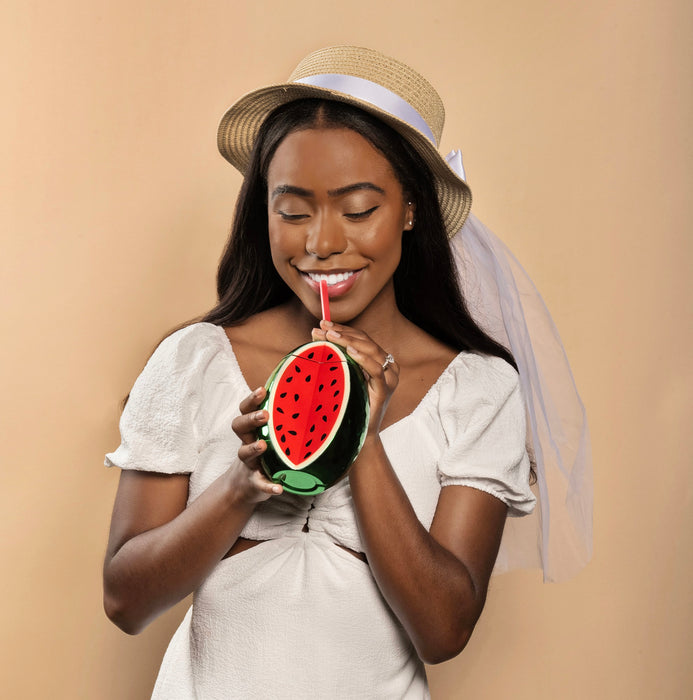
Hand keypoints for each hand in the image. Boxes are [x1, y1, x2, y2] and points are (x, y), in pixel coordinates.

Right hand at [229, 387, 283, 502]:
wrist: (245, 486)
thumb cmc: (264, 454)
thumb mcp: (270, 436)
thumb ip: (283, 422)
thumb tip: (314, 399)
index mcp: (252, 429)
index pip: (245, 409)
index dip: (251, 400)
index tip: (262, 390)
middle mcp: (246, 442)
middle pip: (239, 426)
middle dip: (251, 419)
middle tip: (265, 415)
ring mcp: (248, 462)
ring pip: (243, 453)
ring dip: (253, 448)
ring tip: (263, 446)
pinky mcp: (254, 482)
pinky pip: (259, 484)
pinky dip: (268, 486)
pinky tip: (279, 488)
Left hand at [312, 320, 398, 435]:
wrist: (359, 434)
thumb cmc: (349, 404)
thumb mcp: (343, 375)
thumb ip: (336, 355)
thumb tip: (316, 333)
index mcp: (379, 361)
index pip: (361, 338)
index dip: (342, 329)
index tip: (323, 324)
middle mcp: (388, 366)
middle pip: (365, 341)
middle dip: (343, 332)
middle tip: (323, 328)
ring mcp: (389, 378)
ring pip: (371, 350)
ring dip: (349, 341)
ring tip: (332, 336)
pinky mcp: (385, 390)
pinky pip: (376, 370)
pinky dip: (363, 359)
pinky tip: (350, 352)